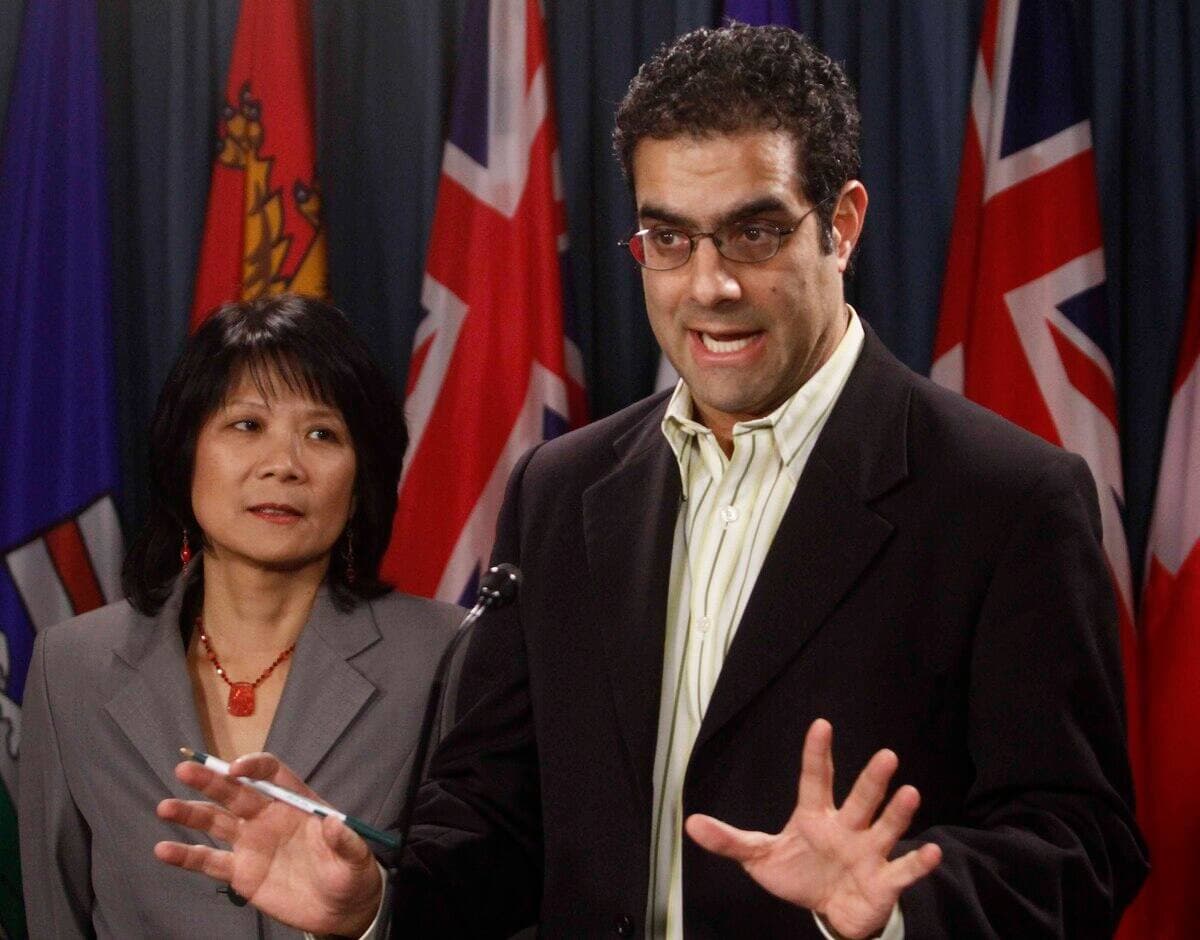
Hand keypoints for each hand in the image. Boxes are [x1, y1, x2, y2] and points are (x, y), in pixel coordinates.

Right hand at [155, 752, 382, 936]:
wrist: (339, 907)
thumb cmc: (350, 872)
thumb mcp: (355, 856)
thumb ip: (345, 841)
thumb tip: (333, 824)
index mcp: (295, 803)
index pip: (271, 774)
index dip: (254, 767)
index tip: (236, 769)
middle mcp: (268, 816)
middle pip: (235, 792)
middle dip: (211, 780)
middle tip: (185, 770)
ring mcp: (251, 843)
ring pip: (215, 821)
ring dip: (190, 813)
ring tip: (165, 807)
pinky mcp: (240, 872)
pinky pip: (208, 861)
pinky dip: (185, 855)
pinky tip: (163, 849)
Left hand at [685, 719, 940, 939]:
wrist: (829, 910)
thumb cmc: (798, 874)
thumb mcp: (759, 857)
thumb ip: (729, 840)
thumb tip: (690, 824)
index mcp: (815, 817)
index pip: (815, 779)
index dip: (817, 754)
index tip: (821, 725)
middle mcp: (846, 827)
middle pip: (860, 799)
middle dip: (873, 780)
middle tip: (886, 755)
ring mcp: (868, 852)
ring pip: (885, 827)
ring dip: (898, 813)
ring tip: (910, 792)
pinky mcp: (882, 881)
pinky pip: (903, 871)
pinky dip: (918, 863)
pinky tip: (931, 851)